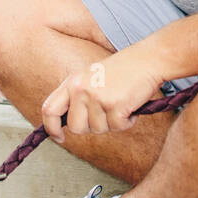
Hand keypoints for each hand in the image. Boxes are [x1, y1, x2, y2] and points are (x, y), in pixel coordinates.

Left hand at [41, 46, 165, 143]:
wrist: (148, 59)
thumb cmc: (123, 69)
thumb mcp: (91, 77)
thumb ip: (78, 96)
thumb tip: (69, 122)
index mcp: (72, 82)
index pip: (49, 109)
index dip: (51, 128)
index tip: (59, 137)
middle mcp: (81, 89)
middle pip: (76, 127)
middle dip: (91, 127)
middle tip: (106, 113)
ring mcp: (97, 97)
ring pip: (98, 129)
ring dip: (112, 122)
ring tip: (120, 102)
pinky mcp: (114, 105)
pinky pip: (117, 127)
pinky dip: (127, 121)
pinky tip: (130, 105)